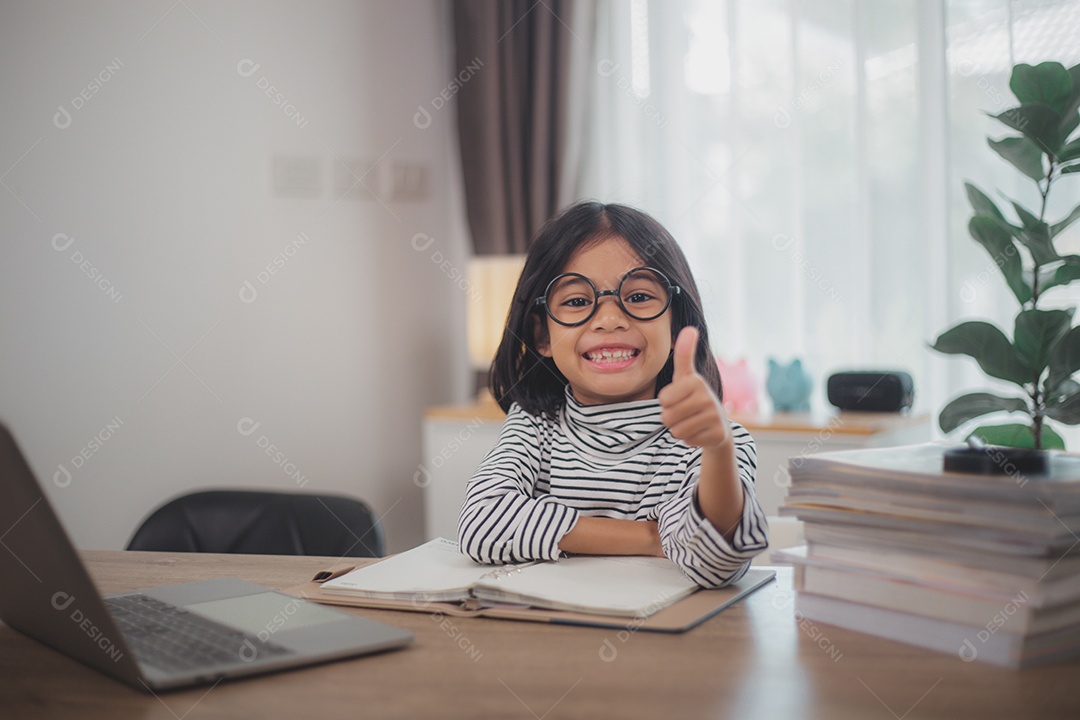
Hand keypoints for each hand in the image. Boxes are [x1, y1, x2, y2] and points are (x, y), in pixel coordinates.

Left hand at [658, 326, 731, 449]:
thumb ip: (685, 354)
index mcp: (696, 381)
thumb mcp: (686, 376)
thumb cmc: (694, 397)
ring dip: (679, 429)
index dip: (667, 403)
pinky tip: (700, 431)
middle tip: (685, 412)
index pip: (663, 400)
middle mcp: (707, 397)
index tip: (680, 398)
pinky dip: (690, 439)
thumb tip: (690, 328)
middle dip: (672, 418)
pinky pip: (688, 441)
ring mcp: (714, 416)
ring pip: (676, 431)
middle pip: (667, 416)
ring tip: (692, 421)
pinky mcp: (718, 434)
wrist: (718, 424)